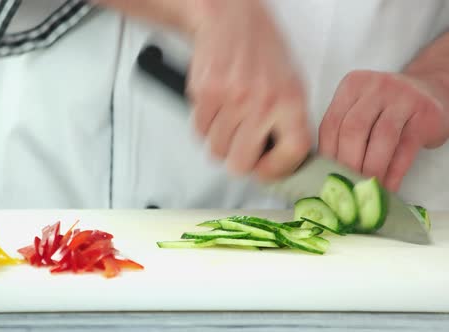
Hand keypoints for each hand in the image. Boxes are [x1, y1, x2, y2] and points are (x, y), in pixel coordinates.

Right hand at [185, 0, 311, 180]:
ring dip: (220, 142)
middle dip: (238, 161)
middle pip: (241, 163)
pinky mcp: (205, 93)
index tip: (267, 170)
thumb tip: (279, 159)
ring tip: (228, 121)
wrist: (230, 18)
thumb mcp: (290, 83)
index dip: (277, 169)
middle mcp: (262, 101)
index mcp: (291, 99)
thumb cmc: (260, 50)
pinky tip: (215, 109)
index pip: (291, 152)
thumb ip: (287, 122)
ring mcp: (231, 98)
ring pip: (216, 150)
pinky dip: (204, 126)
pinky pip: (199, 130)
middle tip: (241, 149)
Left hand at [319, 70, 448, 191]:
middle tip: (346, 185)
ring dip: (371, 169)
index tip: (326, 175)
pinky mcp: (425, 114)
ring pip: (380, 139)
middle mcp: (376, 87)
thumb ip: (343, 130)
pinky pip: (406, 148)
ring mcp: (403, 97)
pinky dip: (394, 173)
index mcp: (352, 85)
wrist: (430, 92)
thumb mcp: (361, 109)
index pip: (331, 123)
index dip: (327, 153)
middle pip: (353, 130)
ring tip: (365, 189)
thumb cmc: (387, 108)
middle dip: (347, 163)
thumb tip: (326, 170)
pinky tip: (387, 187)